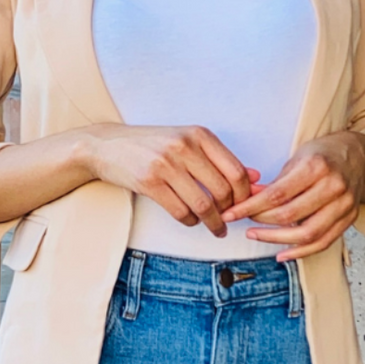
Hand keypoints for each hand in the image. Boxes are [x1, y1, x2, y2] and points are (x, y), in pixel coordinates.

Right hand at [84, 124, 255, 237]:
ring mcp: (166, 164)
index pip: (236, 170)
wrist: (108, 145)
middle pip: (222, 190)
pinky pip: (181, 211)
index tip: (243, 205)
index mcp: (199, 134)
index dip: (245, 194)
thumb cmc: (151, 145)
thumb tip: (256, 177)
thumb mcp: (187, 142)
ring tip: (216, 228)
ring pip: (203, 204)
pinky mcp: (150, 182)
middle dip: (230, 211)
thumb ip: (219, 158)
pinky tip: (191, 220)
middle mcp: (185, 146)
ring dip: (213, 222)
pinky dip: (190, 221)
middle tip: (229, 220)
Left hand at [221, 131, 364, 259]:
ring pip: (307, 233)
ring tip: (256, 236)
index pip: (277, 194)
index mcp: (316, 167)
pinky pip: (323, 243)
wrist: (358, 156)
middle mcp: (333, 186)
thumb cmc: (322, 155)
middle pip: (290, 215)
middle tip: (244, 223)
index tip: (231, 214)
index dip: (250, 207)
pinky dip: (301, 252)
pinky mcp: (350, 219)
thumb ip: (273, 183)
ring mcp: (344, 205)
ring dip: (277, 239)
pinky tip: (281, 254)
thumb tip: (245, 201)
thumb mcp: (296, 159)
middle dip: (261, 222)